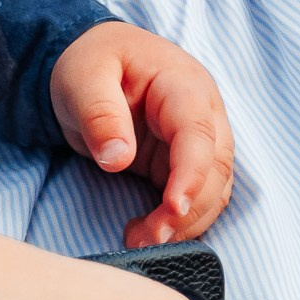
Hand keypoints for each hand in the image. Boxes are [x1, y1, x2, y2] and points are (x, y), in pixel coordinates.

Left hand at [49, 21, 233, 245]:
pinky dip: (178, 221)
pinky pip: (195, 197)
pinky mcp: (183, 163)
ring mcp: (198, 141)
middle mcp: (203, 114)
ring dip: (185, 222)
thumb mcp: (84, 77)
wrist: (96, 58)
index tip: (172, 209)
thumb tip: (117, 158)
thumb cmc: (93, 60)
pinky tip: (146, 233)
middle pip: (215, 170)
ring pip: (212, 190)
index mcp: (184, 86)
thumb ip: (100, 113)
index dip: (191, 175)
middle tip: (147, 238)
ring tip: (140, 240)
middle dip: (188, 210)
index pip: (199, 135)